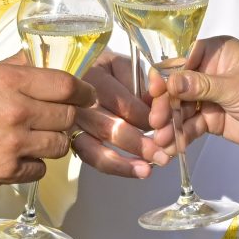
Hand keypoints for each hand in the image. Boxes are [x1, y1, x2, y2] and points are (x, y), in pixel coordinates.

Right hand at [0, 63, 136, 185]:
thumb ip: (16, 67)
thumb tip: (39, 62)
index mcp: (11, 81)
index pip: (66, 85)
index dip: (84, 92)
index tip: (87, 96)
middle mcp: (17, 111)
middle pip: (68, 117)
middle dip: (67, 117)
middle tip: (59, 119)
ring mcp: (14, 144)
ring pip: (59, 146)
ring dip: (52, 142)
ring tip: (36, 138)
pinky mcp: (6, 171)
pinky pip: (39, 170)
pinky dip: (33, 164)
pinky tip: (19, 156)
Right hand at [75, 52, 174, 168]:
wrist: (83, 72)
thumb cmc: (111, 70)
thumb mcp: (127, 66)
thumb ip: (142, 82)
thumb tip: (156, 103)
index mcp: (93, 78)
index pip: (122, 103)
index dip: (146, 117)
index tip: (166, 126)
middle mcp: (77, 104)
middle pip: (109, 128)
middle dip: (139, 144)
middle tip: (163, 155)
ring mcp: (71, 125)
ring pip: (95, 150)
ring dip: (124, 163)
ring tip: (148, 170)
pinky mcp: (73, 141)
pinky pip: (92, 159)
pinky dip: (116, 168)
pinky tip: (138, 172)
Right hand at [160, 36, 238, 156]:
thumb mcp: (236, 88)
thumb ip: (200, 86)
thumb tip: (169, 81)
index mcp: (216, 52)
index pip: (181, 60)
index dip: (164, 77)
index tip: (152, 94)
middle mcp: (209, 72)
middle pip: (176, 87)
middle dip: (165, 106)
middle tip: (155, 124)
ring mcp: (210, 97)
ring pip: (181, 108)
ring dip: (169, 124)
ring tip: (159, 143)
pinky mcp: (213, 119)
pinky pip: (191, 126)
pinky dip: (180, 137)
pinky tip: (170, 149)